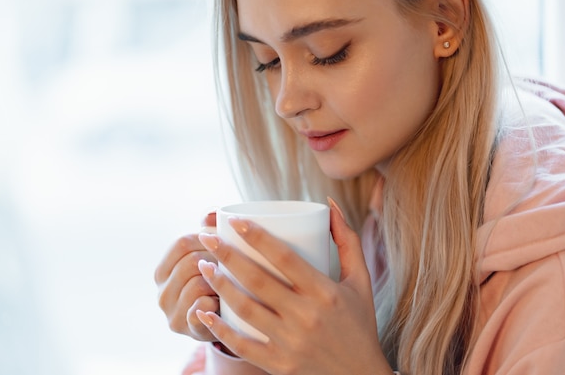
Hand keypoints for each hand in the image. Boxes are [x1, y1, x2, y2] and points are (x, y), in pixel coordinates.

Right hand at [154, 211, 219, 340]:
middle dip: (217, 259)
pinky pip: (200, 308)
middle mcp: (161, 293)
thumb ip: (211, 231)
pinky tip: (223, 303)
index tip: (227, 239)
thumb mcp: (213, 256)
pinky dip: (214, 303)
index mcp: (163, 271)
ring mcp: (172, 313)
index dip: (207, 238)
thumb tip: (210, 214)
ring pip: (198, 283)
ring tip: (232, 284)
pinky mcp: (187, 329)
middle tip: (235, 263)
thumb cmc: (221, 282)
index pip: (182, 243)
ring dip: (219, 282)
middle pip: (190, 262)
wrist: (229, 324)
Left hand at [195, 199, 392, 374]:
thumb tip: (330, 205)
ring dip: (219, 285)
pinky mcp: (279, 364)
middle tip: (207, 238)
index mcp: (325, 292)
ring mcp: (291, 342)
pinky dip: (219, 329)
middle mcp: (307, 317)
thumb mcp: (361, 280)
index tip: (237, 220)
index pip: (285, 258)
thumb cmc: (359, 322)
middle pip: (258, 280)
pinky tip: (203, 310)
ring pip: (245, 309)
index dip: (258, 237)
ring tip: (203, 265)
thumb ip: (347, 241)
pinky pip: (242, 345)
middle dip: (227, 255)